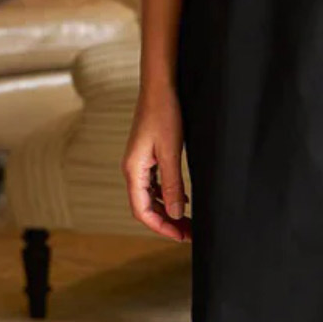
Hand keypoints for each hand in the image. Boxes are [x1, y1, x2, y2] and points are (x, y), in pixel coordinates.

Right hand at [121, 85, 191, 241]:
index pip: (142, 211)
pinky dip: (167, 194)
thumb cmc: (164, 113)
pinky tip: (183, 198)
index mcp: (133, 170)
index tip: (181, 236)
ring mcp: (139, 161)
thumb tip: (174, 213)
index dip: (161, 227)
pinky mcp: (148, 154)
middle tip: (189, 232)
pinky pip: (154, 183)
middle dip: (166, 222)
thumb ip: (171, 183)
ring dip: (167, 209)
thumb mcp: (171, 151)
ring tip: (188, 220)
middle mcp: (133, 168)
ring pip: (150, 196)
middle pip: (146, 206)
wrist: (160, 85)